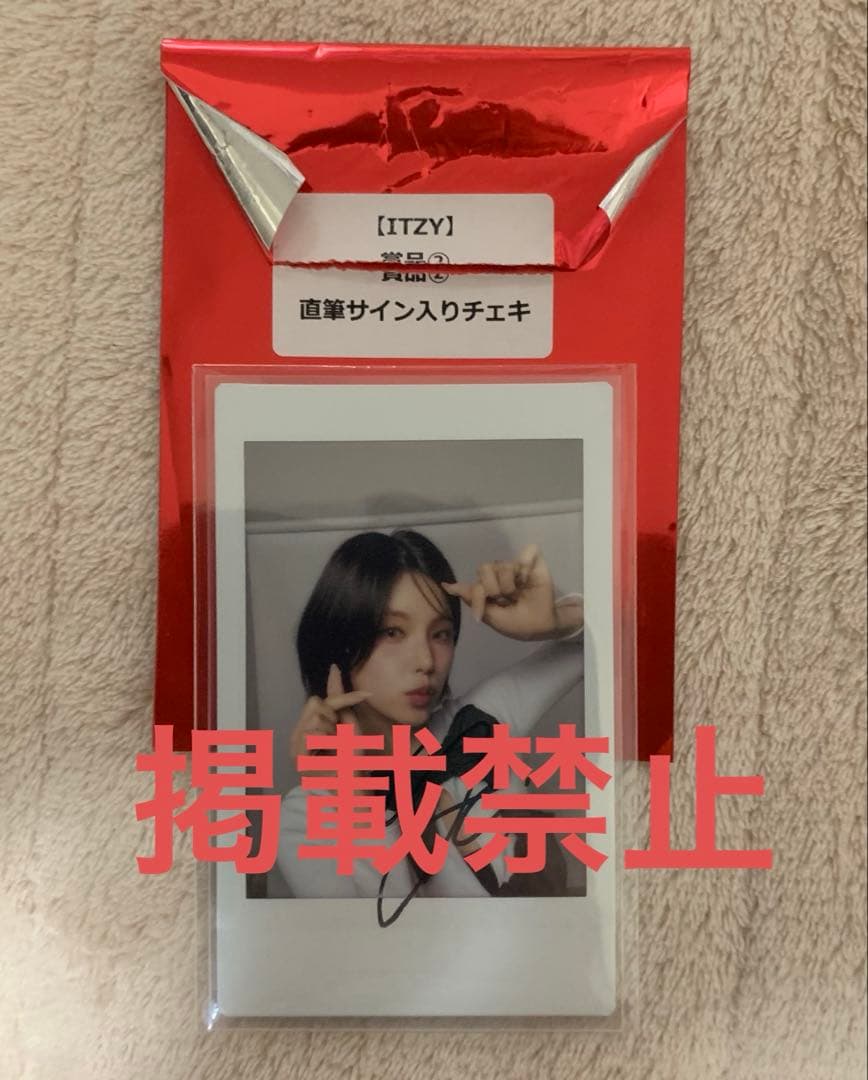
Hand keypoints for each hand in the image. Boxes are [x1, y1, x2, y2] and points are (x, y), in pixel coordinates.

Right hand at [290, 663, 371, 768]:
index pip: (319, 701)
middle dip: (332, 716)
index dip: (340, 695)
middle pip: (314, 703)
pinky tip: (328, 753)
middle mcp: (299, 733)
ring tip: (334, 748)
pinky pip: (313, 732)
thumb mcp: (349, 724)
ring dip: (332, 731)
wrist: (353, 788)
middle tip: (338, 737)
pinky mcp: (297, 754)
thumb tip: (333, 669)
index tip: (353, 683)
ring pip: (315, 718)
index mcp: (310, 726)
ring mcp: (295, 745)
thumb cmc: (353, 760)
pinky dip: (327, 740)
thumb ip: (339, 700)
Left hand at [442, 544, 565, 641]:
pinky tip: (526, 580)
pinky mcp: (534, 563)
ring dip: (509, 585)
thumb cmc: (517, 623)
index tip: (479, 613)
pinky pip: (529, 551)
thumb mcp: (492, 616)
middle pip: (485, 568)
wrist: (542, 626)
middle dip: (492, 589)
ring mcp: (517, 567)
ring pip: (503, 565)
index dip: (475, 595)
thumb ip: (472, 597)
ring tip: (518, 595)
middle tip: (504, 600)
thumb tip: (446, 586)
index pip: (475, 582)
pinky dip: (526, 566)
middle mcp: (500, 574)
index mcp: (488, 586)